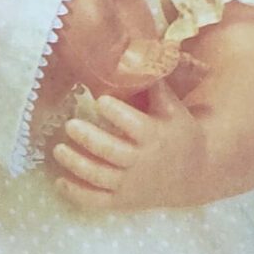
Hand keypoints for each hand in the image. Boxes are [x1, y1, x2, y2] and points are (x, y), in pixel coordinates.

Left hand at [51, 80, 204, 213]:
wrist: (195, 175)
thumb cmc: (179, 134)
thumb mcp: (174, 109)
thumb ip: (154, 85)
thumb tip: (136, 52)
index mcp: (154, 135)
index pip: (133, 124)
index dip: (116, 112)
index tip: (101, 101)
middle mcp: (141, 162)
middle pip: (110, 151)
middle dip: (88, 138)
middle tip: (70, 124)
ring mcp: (130, 184)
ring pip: (98, 176)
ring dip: (75, 163)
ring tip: (58, 149)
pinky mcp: (122, 200)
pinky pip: (96, 201)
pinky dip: (76, 193)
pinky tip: (60, 181)